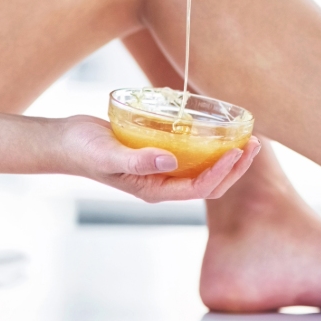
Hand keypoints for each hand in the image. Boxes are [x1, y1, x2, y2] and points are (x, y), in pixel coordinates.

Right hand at [60, 115, 260, 201]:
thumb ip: (138, 160)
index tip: (236, 151)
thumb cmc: (83, 150)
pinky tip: (221, 129)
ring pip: (206, 168)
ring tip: (247, 138)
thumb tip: (170, 161)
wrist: (67, 142)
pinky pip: (195, 153)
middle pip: (211, 182)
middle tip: (253, 144)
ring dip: (229, 156)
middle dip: (235, 167)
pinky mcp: (162, 153)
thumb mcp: (108, 155)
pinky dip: (212, 144)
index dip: (222, 172)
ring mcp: (164, 169)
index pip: (200, 187)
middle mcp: (165, 183)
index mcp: (156, 190)